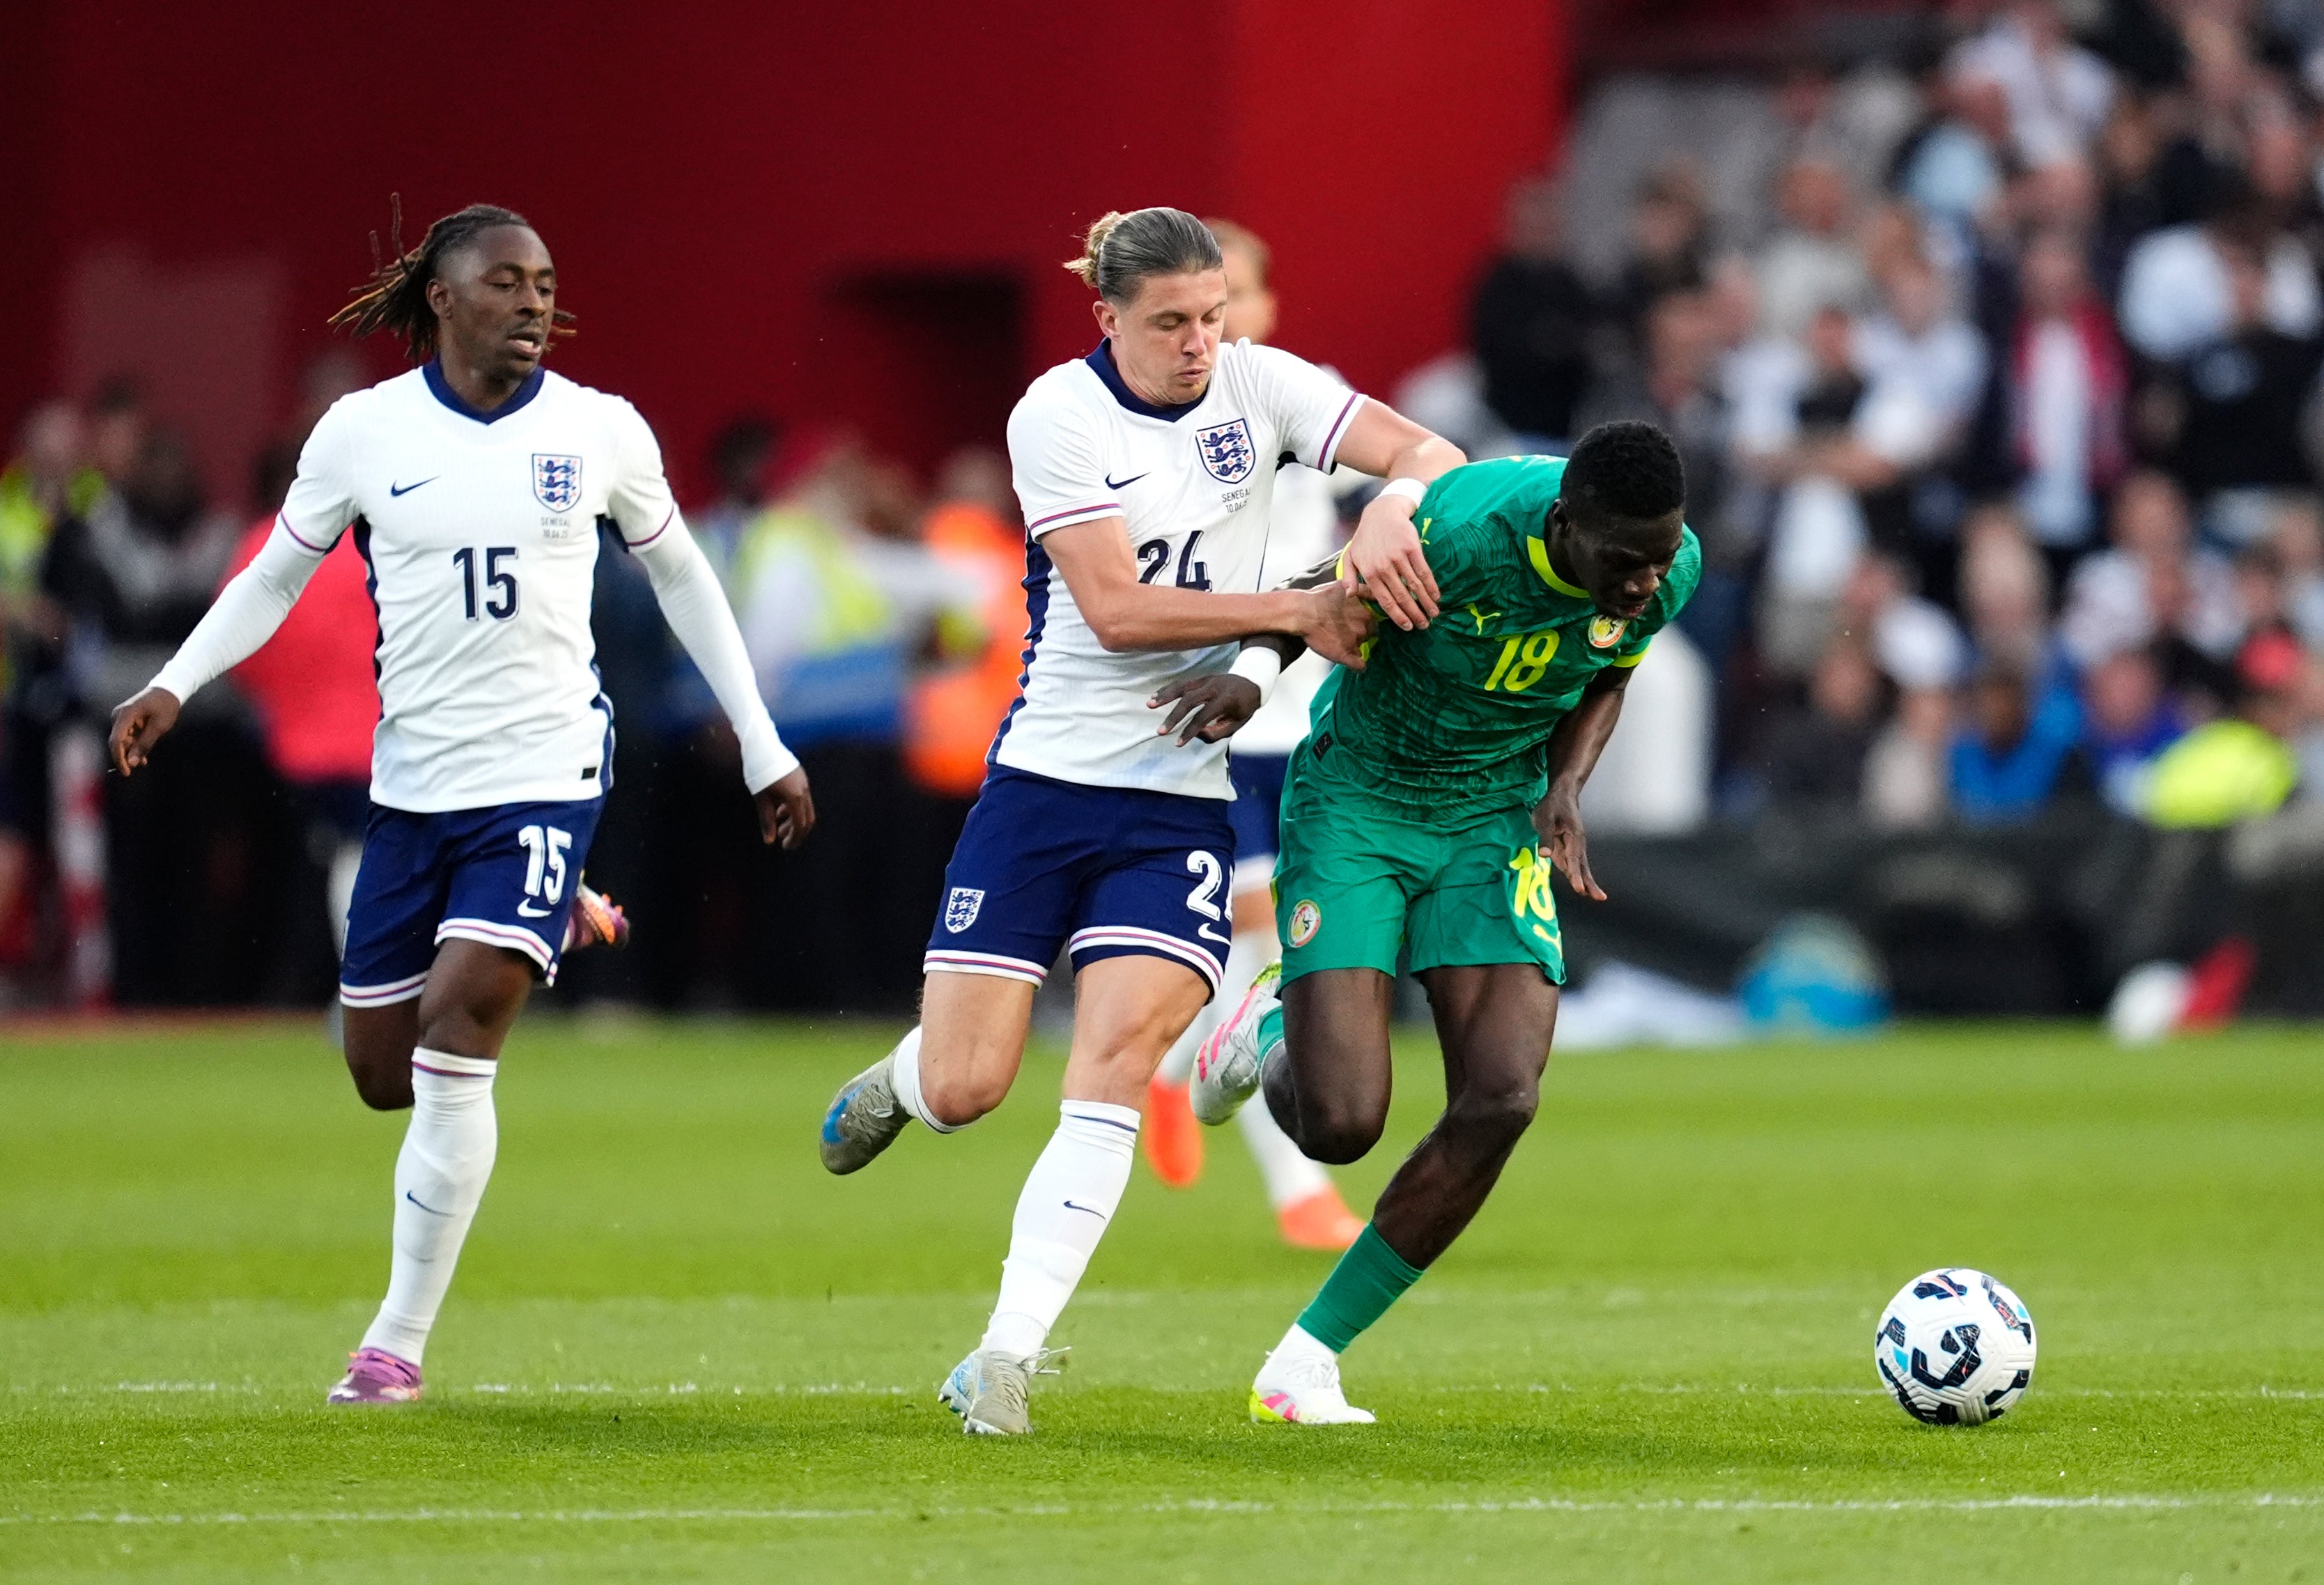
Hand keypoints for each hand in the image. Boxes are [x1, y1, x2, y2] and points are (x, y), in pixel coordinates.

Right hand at [108, 687, 180, 776]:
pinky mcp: (124, 720)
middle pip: (116, 742)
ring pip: (121, 741)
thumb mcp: (159, 727)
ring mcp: (120, 717)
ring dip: (131, 752)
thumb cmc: (165, 706)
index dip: (119, 758)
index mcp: (125, 714)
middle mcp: (118, 715)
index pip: (116, 740)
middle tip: (134, 769)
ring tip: (143, 761)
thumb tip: (132, 763)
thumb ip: (145, 744)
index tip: (127, 772)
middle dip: (125, 757)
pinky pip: (126, 736)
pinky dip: (133, 746)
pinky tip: (142, 756)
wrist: (167, 690)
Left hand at [754, 766, 814, 849]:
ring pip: (804, 807)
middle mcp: (804, 790)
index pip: (800, 825)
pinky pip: (801, 796)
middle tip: (784, 841)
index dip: (794, 839)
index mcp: (795, 797)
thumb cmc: (759, 771)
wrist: (762, 745)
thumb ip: (767, 820)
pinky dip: (793, 807)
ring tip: (779, 824)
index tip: (785, 847)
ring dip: (794, 819)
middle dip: (796, 831)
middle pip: (807, 818)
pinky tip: (779, 809)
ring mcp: (803, 781)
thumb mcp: (761, 798)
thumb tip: (769, 841)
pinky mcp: (799, 775)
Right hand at [1149, 673, 1260, 744]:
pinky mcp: (1200, 678)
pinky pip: (1181, 683)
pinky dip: (1167, 689)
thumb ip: (1218, 732)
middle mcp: (1214, 687)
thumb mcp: (1238, 723)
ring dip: (1165, 696)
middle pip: (1189, 700)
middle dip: (1173, 716)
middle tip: (1160, 731)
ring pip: (1182, 687)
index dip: (1190, 730)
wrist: (1252, 680)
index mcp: (1226, 699)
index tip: (1178, 743)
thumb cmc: (1244, 706)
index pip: (1204, 716)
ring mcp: (1206, 680)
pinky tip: (1154, 696)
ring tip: (1150, 705)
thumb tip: (1196, 734)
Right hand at [1299, 582, 1374, 670]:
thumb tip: (1372, 594)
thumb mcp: (1344, 587)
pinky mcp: (1345, 654)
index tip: (1359, 623)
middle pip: (1371, 634)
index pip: (1375, 621)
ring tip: (1340, 641)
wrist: (1302, 612)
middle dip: (1362, 633)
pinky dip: (1358, 666)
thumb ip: (1361, 591)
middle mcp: (1364, 626)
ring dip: (1355, 646)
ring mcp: (1355, 641)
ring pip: (1362, 647)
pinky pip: (1360, 666)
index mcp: (1366, 611)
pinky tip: (1354, 663)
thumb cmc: (1317, 598)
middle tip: (1347, 630)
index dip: (1367, 623)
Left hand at [1341, 496, 1437, 630]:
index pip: (1385, 601)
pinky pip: (1423, 571)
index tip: (1407, 627)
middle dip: (1414, 614)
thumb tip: (1350, 596)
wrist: (1382, 511)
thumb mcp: (1351, 556)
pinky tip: (1437, 596)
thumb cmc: (1366, 536)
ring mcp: (1398, 557)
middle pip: (1402, 597)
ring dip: (1426, 603)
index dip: (1397, 616)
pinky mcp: (1412, 548)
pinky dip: (1431, 585)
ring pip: (1414, 586)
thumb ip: (1349, 577)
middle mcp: (1384, 567)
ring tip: (1434, 614)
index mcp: (1370, 572)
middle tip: (1424, 626)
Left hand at [1532, 783, 1605, 901]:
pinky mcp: (1568, 849)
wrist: (1562, 795)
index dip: (1576, 876)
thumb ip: (1545, 837)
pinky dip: (1577, 876)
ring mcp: (1573, 847)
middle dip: (1589, 883)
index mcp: (1574, 835)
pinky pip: (1572, 865)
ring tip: (1594, 896)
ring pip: (1580, 867)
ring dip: (1586, 882)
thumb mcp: (1544, 818)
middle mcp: (1577, 843)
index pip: (1574, 859)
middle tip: (1600, 898)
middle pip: (1583, 866)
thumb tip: (1545, 856)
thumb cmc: (1552, 805)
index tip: (1579, 889)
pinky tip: (1581, 888)